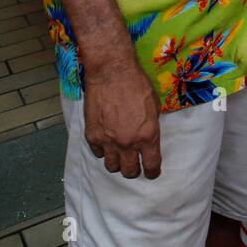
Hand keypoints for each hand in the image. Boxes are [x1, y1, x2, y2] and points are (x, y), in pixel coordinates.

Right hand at [83, 55, 161, 179]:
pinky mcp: (92, 135)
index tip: (152, 173)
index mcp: (148, 136)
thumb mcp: (154, 107)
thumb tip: (148, 138)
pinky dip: (103, 151)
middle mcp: (128, 143)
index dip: (152, 172)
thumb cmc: (137, 85)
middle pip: (129, 171)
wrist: (112, 73)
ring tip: (120, 156)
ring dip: (117, 163)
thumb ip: (151, 127)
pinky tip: (106, 144)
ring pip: (111, 166)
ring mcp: (108, 141)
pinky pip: (97, 153)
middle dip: (134, 171)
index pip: (151, 165)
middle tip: (135, 166)